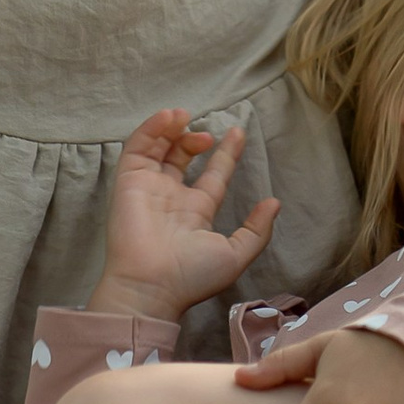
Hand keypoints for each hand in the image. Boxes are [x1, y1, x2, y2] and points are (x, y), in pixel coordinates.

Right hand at [90, 115, 281, 323]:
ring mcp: (148, 188)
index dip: (225, 154)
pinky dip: (151, 129)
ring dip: (172, 128)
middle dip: (195, 139)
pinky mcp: (128, 182)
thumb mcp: (234, 255)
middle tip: (208, 135)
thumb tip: (274, 203)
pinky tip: (169, 117)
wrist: (151, 286)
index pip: (212, 175)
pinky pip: (137, 148)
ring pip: (158, 148)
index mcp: (195, 212)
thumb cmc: (191, 276)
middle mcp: (171, 197)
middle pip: (182, 157)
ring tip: (185, 116)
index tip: (238, 133)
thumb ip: (257, 231)